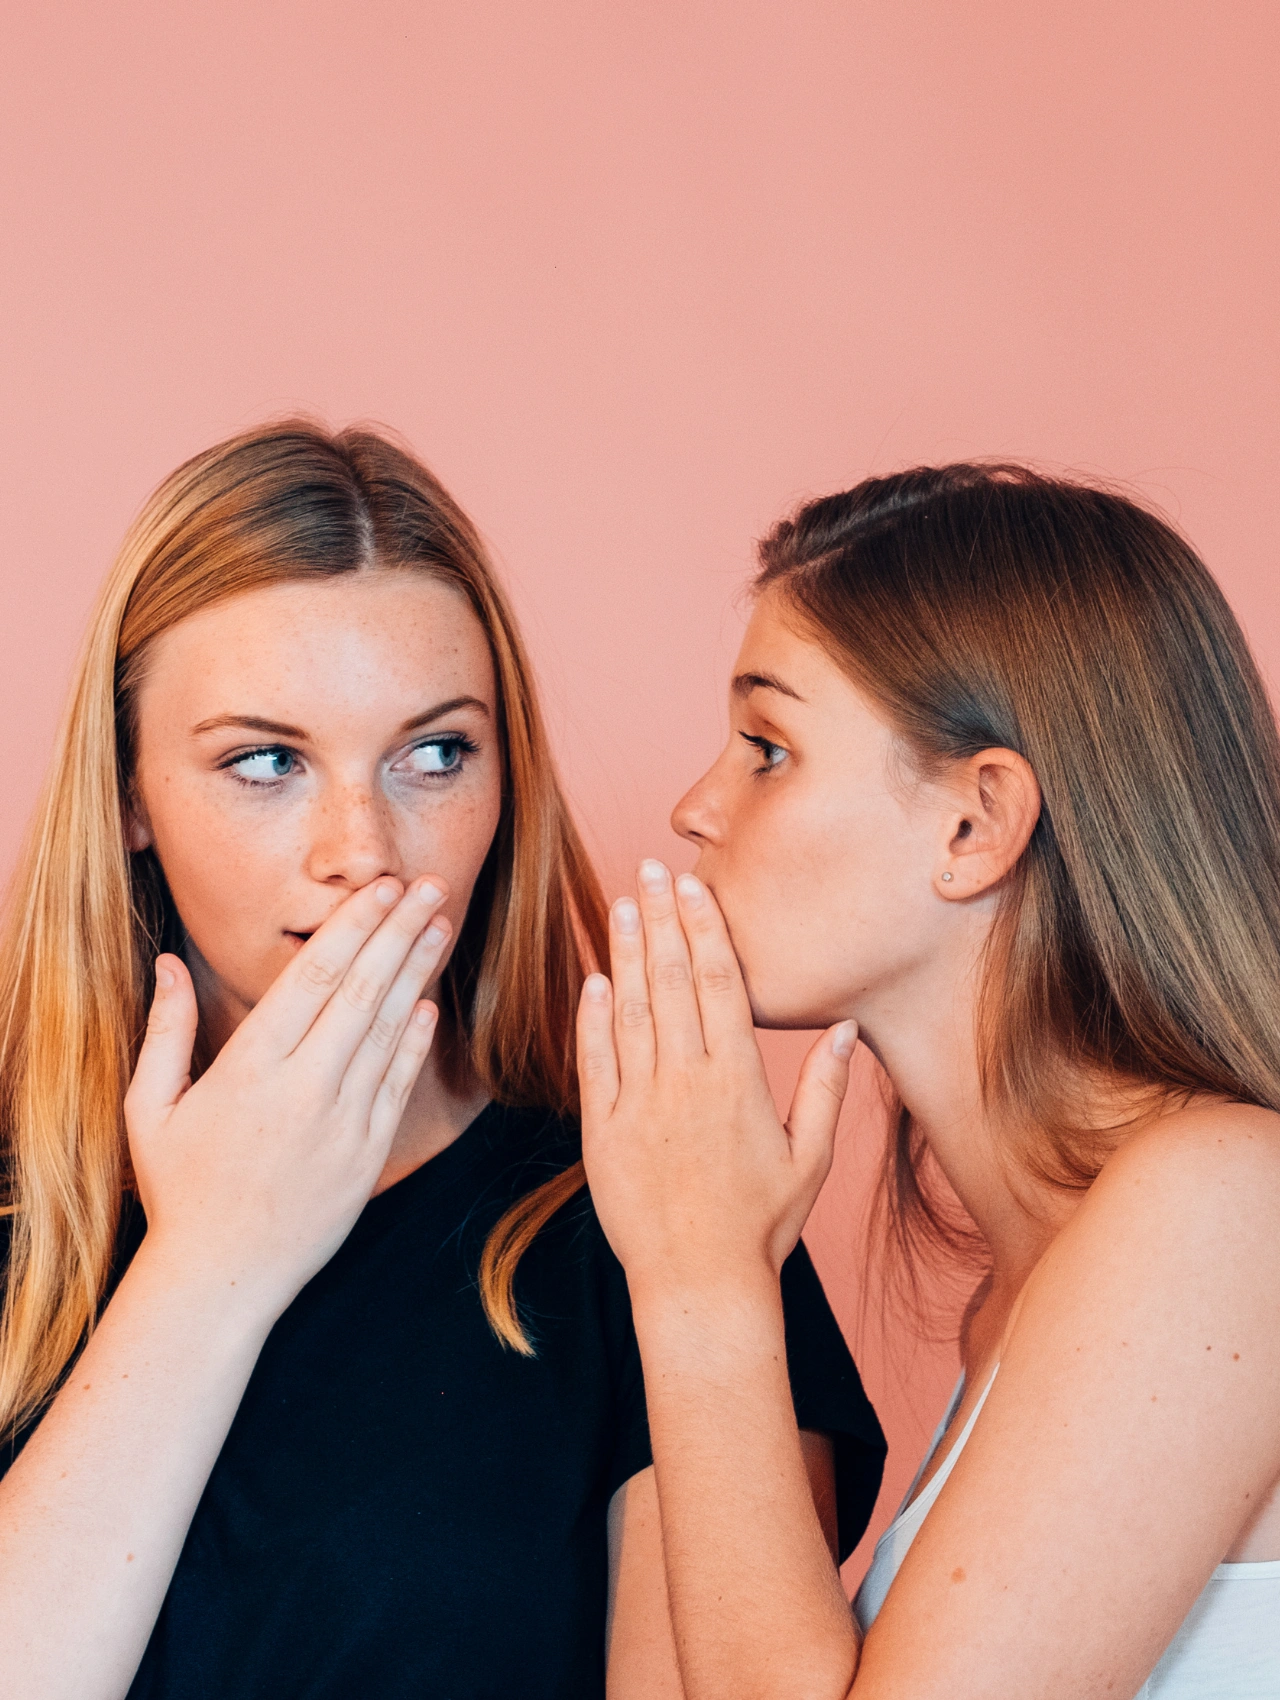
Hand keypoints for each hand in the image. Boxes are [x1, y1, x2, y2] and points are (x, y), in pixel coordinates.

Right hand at [125, 875, 450, 1316]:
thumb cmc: (180, 1190)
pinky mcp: (367, 1155)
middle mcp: (302, 1088)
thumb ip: (166, 1030)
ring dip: (417, 973)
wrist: (221, 1278)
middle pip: (361, 991)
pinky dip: (416, 1041)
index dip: (352, 925)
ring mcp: (342, 1123)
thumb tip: (169, 961)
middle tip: (428, 884)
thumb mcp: (151, 1108)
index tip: (379, 887)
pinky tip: (429, 1003)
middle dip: (397, 931)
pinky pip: (398, 1085)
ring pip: (388, 1030)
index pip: (312, 976)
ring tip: (440, 924)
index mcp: (249, 1068)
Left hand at [576, 860, 857, 1296]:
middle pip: (671, 981)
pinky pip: (595, 1063)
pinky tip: (591, 979)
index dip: (703, 928)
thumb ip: (825, 1089)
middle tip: (650, 869)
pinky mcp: (603, 1132)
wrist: (700, 1285)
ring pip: (630, 1011)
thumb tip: (847, 1028)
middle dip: (660, 920)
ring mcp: (640, 1104)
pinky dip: (591, 1018)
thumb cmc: (761, 1225)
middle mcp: (687, 1081)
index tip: (692, 885)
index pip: (719, 984)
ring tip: (621, 905)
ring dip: (624, 954)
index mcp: (738, 1080)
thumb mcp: (809, 1160)